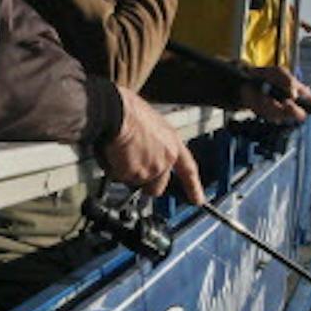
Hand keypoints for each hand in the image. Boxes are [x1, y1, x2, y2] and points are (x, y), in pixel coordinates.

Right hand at [101, 89, 204, 203]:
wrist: (117, 112)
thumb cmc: (130, 110)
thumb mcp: (152, 124)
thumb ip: (154, 142)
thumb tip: (144, 148)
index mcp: (173, 143)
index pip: (188, 170)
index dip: (193, 187)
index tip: (197, 200)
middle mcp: (166, 159)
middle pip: (156, 186)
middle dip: (144, 184)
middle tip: (131, 169)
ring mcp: (151, 169)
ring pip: (134, 181)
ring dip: (125, 171)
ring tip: (119, 149)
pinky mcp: (135, 175)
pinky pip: (119, 177)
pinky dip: (113, 168)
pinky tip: (113, 152)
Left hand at [235, 66, 310, 125]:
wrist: (246, 81)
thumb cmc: (267, 75)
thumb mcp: (278, 71)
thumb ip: (287, 78)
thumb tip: (294, 94)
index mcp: (301, 93)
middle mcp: (294, 104)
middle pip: (301, 115)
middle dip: (294, 110)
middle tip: (286, 102)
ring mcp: (282, 111)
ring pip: (285, 116)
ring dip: (275, 106)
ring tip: (266, 96)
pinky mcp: (270, 115)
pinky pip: (272, 115)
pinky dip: (266, 106)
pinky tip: (262, 98)